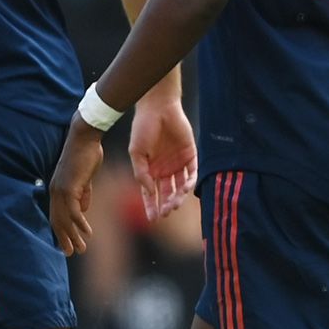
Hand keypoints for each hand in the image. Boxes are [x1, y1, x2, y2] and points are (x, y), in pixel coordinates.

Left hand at [49, 118, 105, 255]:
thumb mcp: (84, 179)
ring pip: (65, 219)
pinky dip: (80, 223)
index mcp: (57, 190)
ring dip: (73, 236)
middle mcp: (55, 192)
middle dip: (65, 239)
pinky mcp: (69, 187)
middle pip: (58, 221)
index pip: (57, 216)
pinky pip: (74, 210)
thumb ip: (83, 194)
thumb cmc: (86, 156)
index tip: (67, 245)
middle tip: (71, 253)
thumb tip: (83, 210)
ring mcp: (61, 190)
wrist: (85, 140)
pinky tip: (87, 232)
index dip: (62, 231)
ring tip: (81, 249)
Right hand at [128, 94, 196, 220]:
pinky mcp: (190, 155)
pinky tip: (184, 189)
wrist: (158, 109)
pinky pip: (192, 173)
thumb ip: (142, 173)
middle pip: (167, 193)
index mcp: (150, 170)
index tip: (152, 219)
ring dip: (178, 197)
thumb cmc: (143, 128)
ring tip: (174, 203)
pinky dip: (190, 183)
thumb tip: (149, 192)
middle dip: (166, 204)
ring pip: (180, 186)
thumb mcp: (136, 153)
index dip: (151, 206)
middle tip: (165, 212)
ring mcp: (178, 163)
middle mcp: (164, 169)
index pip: (151, 193)